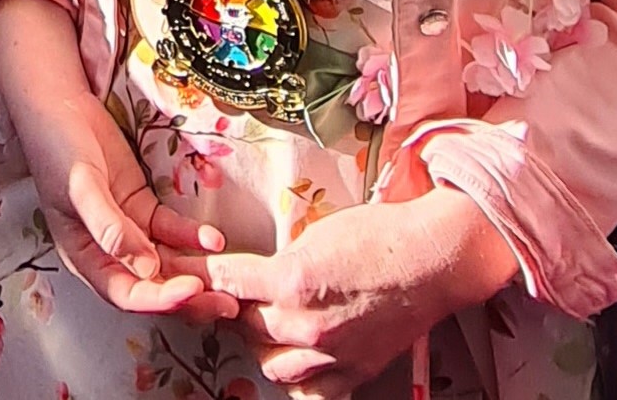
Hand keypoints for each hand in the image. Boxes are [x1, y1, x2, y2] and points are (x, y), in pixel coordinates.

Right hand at [0, 0, 230, 319]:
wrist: (61, 107)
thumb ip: (110, 229)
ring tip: (231, 280)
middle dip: (190, 297)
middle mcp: (109, 252)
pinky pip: (171, 231)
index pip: (127, 293)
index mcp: (85, 257)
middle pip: (153, 286)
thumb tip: (146, 269)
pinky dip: (192, 237)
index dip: (161, 298)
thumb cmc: (57, 150)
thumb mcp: (80, 190)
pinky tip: (213, 238)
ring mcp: (128, 229)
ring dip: (197, 272)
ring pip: (167, 263)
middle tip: (226, 303)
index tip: (193, 290)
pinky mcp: (142, 207)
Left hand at [198, 190, 519, 396]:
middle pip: (242, 324)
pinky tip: (298, 357)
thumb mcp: (317, 233)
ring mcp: (330, 355)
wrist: (433, 259)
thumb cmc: (381, 236)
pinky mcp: (353, 372)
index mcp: (292, 281)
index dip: (200, 275)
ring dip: (262, 342)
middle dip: (234, 306)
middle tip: (237, 293)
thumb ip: (280, 261)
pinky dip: (299, 376)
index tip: (184, 273)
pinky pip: (311, 390)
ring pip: (269, 363)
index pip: (225, 282)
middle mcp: (305, 325)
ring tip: (268, 321)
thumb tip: (255, 276)